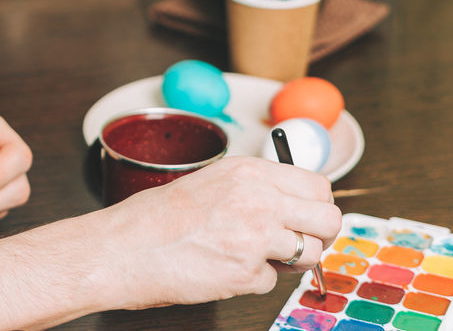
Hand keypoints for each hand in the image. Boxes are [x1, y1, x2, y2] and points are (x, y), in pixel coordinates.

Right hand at [92, 156, 340, 308]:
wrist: (123, 248)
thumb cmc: (157, 217)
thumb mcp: (212, 183)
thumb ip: (254, 189)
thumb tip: (293, 206)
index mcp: (250, 171)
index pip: (318, 184)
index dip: (315, 205)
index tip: (305, 217)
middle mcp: (259, 199)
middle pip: (329, 219)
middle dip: (319, 236)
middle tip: (298, 244)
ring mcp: (255, 237)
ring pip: (310, 254)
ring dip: (289, 262)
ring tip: (253, 257)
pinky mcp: (246, 273)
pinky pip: (272, 282)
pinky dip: (252, 280)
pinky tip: (222, 269)